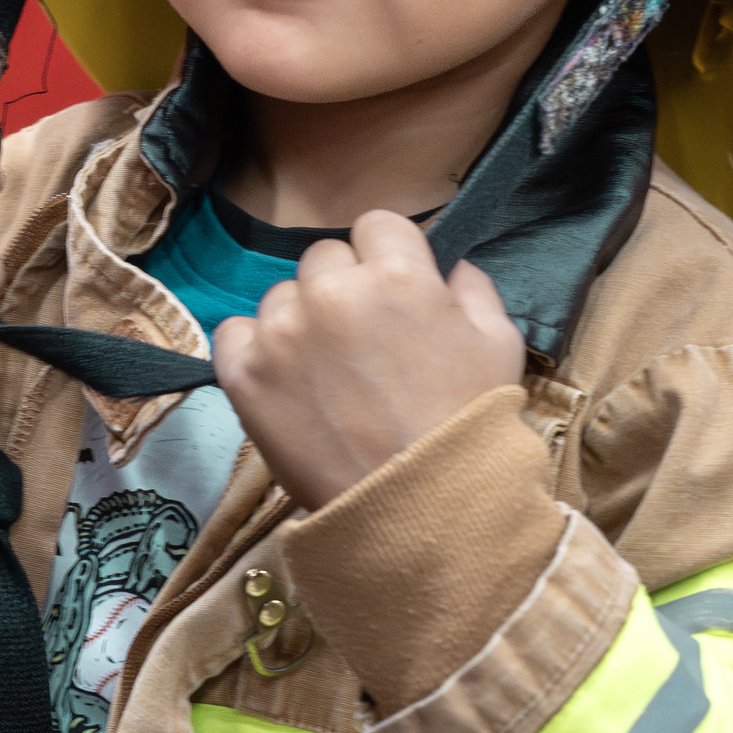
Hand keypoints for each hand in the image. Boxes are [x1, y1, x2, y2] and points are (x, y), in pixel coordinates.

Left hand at [210, 208, 525, 507]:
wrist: (419, 507)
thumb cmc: (467, 425)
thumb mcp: (498, 345)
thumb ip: (473, 289)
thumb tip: (450, 265)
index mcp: (397, 274)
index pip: (376, 225)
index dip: (385, 256)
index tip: (389, 289)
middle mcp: (332, 291)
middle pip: (323, 258)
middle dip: (342, 288)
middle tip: (360, 341)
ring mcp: (282, 331)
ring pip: (281, 296)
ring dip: (299, 321)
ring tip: (327, 374)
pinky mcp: (244, 373)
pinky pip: (234, 333)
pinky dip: (254, 350)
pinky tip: (284, 380)